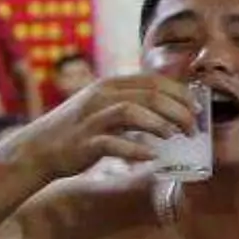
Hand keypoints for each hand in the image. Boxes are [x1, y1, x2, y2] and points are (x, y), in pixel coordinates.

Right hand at [6, 74, 200, 178]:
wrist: (40, 148)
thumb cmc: (80, 130)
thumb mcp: (105, 107)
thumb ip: (132, 103)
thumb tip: (171, 111)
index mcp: (111, 84)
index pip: (155, 81)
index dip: (181, 94)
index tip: (198, 110)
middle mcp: (102, 96)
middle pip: (151, 95)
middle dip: (179, 111)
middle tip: (193, 130)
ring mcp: (93, 118)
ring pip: (134, 112)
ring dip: (161, 125)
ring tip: (176, 137)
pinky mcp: (86, 142)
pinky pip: (114, 144)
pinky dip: (136, 151)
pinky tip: (152, 157)